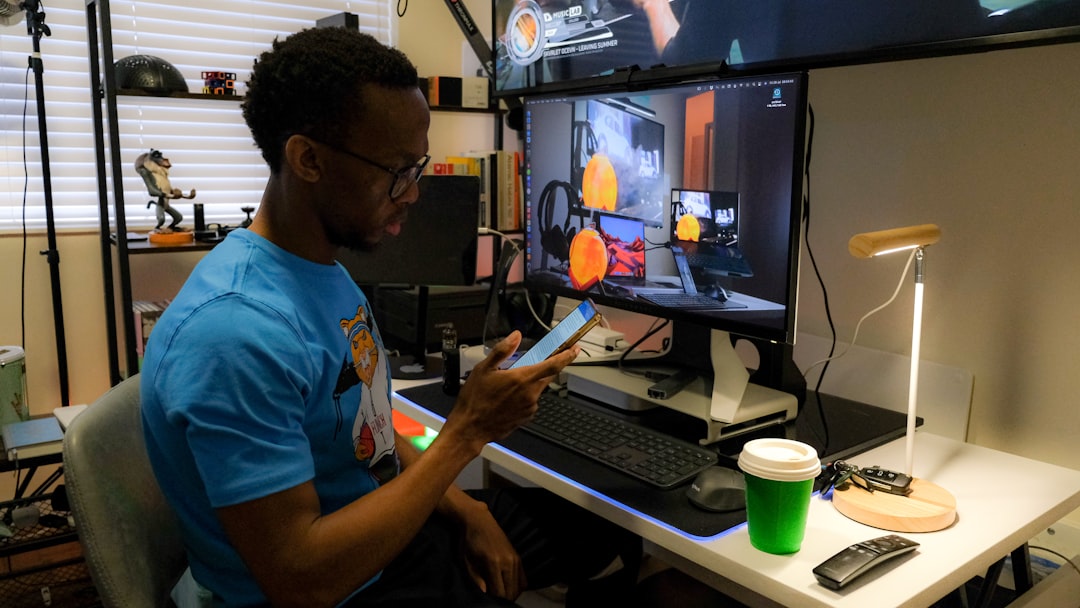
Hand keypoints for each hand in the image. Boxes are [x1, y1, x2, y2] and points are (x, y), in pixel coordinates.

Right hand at [441, 331, 576, 451]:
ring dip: (529, 384)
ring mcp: (529, 407)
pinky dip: (524, 396)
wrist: (471, 428)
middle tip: (533, 363)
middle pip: (546, 376)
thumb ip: (502, 350)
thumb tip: (515, 336)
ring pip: (537, 389)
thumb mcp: (484, 369)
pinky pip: (530, 402)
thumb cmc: (475, 400)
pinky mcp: (526, 417)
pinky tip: (507, 398)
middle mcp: (530, 393)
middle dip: (544, 368)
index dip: (566, 356)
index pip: (553, 365)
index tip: (574, 350)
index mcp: (522, 379)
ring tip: (508, 385)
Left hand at [460, 501, 526, 599]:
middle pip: (511, 592)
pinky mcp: (518, 557)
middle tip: (492, 598)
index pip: (499, 592)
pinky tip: (508, 587)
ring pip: (519, 587)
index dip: (494, 600)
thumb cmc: (469, 540)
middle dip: (502, 599)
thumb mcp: (467, 562)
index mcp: (494, 563)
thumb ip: (476, 580)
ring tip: (499, 594)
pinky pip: (524, 579)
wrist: (478, 521)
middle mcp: (508, 561)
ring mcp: (515, 559)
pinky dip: (518, 587)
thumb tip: (484, 594)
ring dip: (510, 594)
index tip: (487, 600)